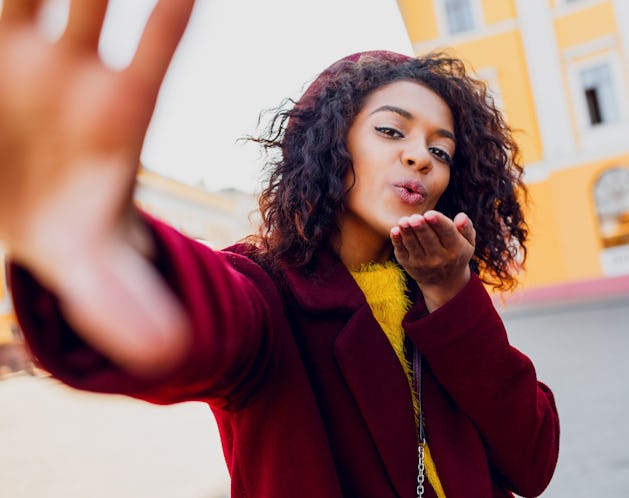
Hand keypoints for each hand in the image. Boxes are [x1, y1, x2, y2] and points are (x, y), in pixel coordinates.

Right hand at [0, 0, 194, 375]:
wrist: (30, 211)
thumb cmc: (76, 231)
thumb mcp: (98, 271)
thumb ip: (129, 307)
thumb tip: (169, 356)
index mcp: (120, 114)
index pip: (155, 54)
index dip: (169, 15)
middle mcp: (76, 72)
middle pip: (94, 0)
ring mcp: (27, 55)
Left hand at [390, 211, 475, 311]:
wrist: (444, 282)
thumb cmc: (457, 253)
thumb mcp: (468, 243)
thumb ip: (467, 228)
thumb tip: (461, 216)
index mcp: (455, 249)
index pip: (447, 233)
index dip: (438, 223)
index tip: (430, 214)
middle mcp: (439, 258)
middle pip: (428, 240)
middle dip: (421, 228)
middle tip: (415, 218)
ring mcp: (422, 262)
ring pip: (413, 245)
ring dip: (408, 233)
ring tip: (404, 221)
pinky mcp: (408, 264)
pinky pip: (402, 251)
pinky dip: (397, 241)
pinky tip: (395, 231)